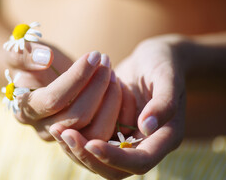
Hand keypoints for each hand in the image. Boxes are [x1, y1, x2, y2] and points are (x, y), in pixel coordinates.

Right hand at [4, 43, 121, 141]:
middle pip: (77, 117)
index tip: (93, 54)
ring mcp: (66, 137)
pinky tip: (118, 86)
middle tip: (105, 60)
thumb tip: (45, 59)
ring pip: (95, 131)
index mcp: (24, 110)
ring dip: (110, 101)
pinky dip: (116, 110)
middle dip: (97, 86)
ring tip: (113, 73)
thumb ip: (24, 54)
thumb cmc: (29, 61)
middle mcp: (44, 129)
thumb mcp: (18, 51)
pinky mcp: (84, 136)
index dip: (76, 77)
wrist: (37, 74)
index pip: (53, 99)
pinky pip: (106, 133)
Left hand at [52, 34, 186, 178]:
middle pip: (115, 170)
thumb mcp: (167, 77)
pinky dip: (78, 140)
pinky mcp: (112, 131)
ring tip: (57, 130)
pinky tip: (60, 127)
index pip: (139, 161)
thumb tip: (146, 127)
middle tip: (66, 135)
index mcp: (165, 138)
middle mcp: (145, 145)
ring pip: (100, 162)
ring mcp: (126, 139)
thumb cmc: (163, 63)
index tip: (91, 144)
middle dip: (89, 156)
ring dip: (78, 150)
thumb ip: (163, 103)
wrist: (153, 57)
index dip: (114, 157)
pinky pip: (93, 145)